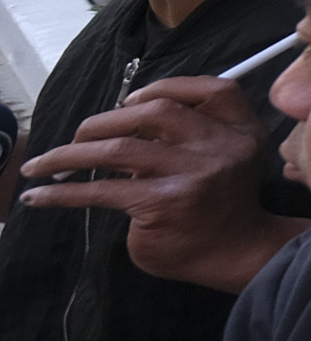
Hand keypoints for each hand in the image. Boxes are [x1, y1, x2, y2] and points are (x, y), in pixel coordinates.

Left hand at [18, 74, 304, 292]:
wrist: (236, 254)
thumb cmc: (220, 205)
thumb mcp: (225, 158)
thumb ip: (192, 135)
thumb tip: (124, 125)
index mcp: (241, 130)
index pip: (212, 89)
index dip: (166, 86)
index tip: (130, 100)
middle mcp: (222, 146)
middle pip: (156, 111)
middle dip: (107, 119)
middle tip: (81, 136)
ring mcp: (193, 174)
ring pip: (119, 148)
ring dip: (72, 153)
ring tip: (44, 164)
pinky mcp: (163, 201)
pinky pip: (103, 190)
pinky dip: (63, 192)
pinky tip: (40, 195)